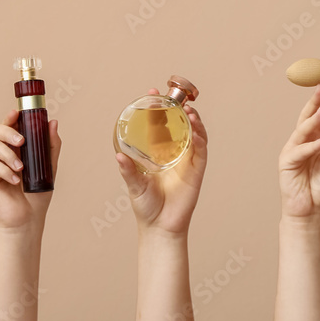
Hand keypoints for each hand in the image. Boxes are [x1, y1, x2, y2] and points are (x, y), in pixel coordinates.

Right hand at [0, 110, 61, 230]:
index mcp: (15, 147)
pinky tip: (15, 180)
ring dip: (8, 154)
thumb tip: (53, 123)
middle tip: (21, 142)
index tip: (16, 113)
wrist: (28, 218)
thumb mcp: (49, 167)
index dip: (10, 117)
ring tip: (21, 167)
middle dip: (7, 132)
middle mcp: (1, 153)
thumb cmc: (37, 193)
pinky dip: (4, 171)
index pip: (9, 126)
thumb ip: (50, 145)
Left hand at [115, 90, 207, 235]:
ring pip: (194, 134)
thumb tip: (118, 156)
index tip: (153, 93)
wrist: (160, 227)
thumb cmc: (146, 206)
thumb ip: (128, 171)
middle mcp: (174, 154)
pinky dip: (200, 139)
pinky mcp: (196, 172)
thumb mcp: (134, 185)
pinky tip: (196, 131)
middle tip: (173, 96)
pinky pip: (201, 152)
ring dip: (194, 121)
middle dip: (178, 108)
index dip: (158, 108)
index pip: (160, 125)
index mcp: (158, 153)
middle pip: (180, 125)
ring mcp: (187, 161)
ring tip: (188, 111)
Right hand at [279, 85, 319, 225]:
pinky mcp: (287, 162)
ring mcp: (294, 152)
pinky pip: (301, 150)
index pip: (319, 120)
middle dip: (314, 103)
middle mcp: (303, 144)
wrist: (311, 213)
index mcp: (315, 143)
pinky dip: (313, 145)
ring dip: (313, 119)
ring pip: (302, 130)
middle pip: (307, 119)